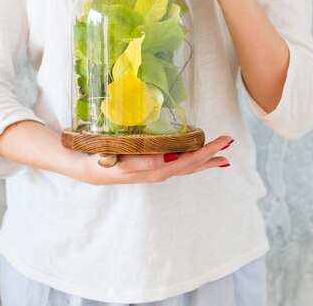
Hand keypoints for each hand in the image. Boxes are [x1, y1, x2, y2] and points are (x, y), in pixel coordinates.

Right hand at [76, 135, 233, 184]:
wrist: (83, 167)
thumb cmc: (99, 161)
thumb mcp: (116, 161)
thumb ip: (140, 161)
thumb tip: (166, 160)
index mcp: (154, 171)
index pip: (186, 161)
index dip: (203, 152)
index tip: (220, 142)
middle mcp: (158, 172)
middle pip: (190, 165)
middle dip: (210, 154)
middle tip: (229, 141)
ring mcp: (155, 171)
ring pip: (186, 167)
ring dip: (205, 160)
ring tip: (223, 157)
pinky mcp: (151, 167)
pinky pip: (177, 166)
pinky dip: (192, 163)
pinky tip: (199, 159)